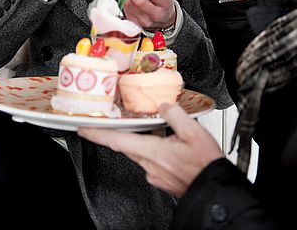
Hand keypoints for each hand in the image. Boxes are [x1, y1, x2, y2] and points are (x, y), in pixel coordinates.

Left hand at [78, 103, 223, 195]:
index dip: (98, 134)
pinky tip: (171, 144)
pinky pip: (152, 160)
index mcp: (153, 152)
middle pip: (128, 145)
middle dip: (122, 133)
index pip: (117, 141)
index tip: (84, 128)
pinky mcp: (162, 179)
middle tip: (117, 122)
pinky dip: (156, 149)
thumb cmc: (205, 164)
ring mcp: (155, 174)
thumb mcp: (193, 131)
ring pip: (142, 152)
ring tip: (161, 131)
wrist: (213, 189)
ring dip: (146, 140)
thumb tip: (164, 106)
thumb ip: (175, 115)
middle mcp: (149, 166)